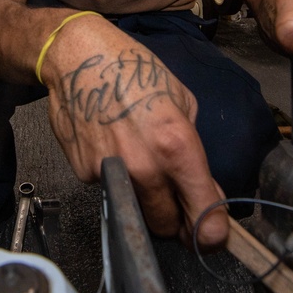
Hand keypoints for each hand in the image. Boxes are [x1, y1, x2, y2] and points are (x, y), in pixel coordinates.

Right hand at [39, 16, 227, 246]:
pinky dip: (115, 179)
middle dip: (175, 221)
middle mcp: (144, 166)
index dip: (211, 230)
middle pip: (165, 226)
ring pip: (135, 212)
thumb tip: (199, 185)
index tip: (213, 234)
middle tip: (178, 205)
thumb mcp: (182, 100)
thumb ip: (192, 148)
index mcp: (177, 146)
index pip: (202, 211)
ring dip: (146, 202)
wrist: (80, 58)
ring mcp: (111, 172)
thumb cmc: (134, 70)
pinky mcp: (84, 172)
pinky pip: (109, 190)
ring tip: (142, 165)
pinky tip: (112, 147)